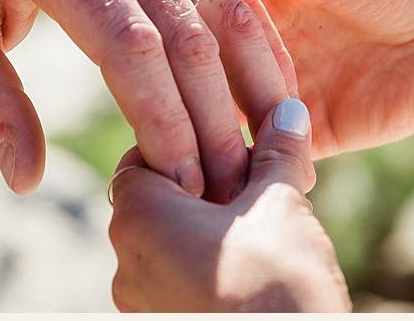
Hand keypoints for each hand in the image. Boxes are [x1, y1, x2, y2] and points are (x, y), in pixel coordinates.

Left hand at [0, 0, 248, 200]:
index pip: (131, 49)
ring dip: (229, 95)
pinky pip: (210, 2)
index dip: (160, 119)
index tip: (177, 181)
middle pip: (186, 39)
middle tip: (221, 193)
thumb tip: (23, 179)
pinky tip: (237, 110)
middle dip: (208, 122)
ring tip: (236, 164)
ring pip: (211, 22)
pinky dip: (227, 58)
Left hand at [107, 97, 351, 311]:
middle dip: (199, 193)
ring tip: (256, 236)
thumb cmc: (278, 285)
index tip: (226, 151)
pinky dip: (202, 272)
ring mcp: (138, 302)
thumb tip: (289, 112)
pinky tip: (247, 274)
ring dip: (201, 236)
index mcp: (137, 214)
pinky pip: (172, 286)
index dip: (185, 147)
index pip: (141, 157)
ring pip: (163, 248)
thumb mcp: (282, 207)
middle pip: (152, 203)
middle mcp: (124, 259)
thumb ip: (276, 154)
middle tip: (250, 191)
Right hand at [182, 0, 413, 188]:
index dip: (170, 23)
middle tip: (164, 92)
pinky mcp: (308, 136)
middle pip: (198, 70)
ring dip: (204, 128)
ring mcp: (276, 95)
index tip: (151, 29)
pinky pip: (266, 154)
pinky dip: (245, 161)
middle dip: (182, 83)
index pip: (189, 14)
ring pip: (222, 116)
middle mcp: (251, 50)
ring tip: (180, 137)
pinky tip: (222, 162)